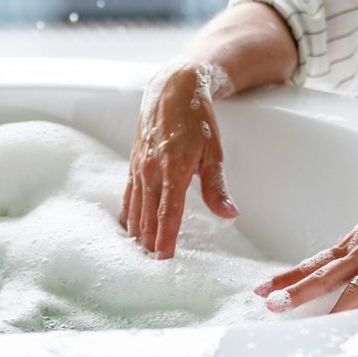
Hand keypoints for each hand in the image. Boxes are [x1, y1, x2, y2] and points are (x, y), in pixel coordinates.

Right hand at [121, 61, 237, 259]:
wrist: (172, 89)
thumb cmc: (197, 119)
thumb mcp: (214, 151)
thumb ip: (217, 187)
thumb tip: (229, 214)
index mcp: (174, 168)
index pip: (167, 213)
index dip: (165, 238)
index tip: (164, 259)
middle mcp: (152, 170)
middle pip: (147, 215)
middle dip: (148, 242)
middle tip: (149, 268)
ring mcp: (139, 166)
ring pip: (135, 207)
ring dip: (136, 232)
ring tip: (138, 254)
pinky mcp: (133, 163)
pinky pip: (128, 194)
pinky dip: (128, 214)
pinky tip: (128, 228)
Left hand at [257, 153, 357, 313]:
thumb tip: (342, 267)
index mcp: (352, 245)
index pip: (313, 264)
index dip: (288, 277)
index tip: (264, 289)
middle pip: (324, 275)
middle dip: (297, 292)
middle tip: (272, 304)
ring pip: (356, 285)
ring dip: (337, 305)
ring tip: (318, 323)